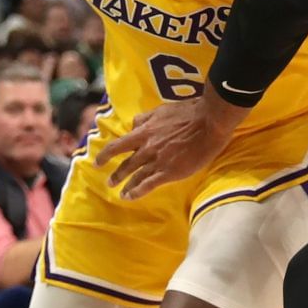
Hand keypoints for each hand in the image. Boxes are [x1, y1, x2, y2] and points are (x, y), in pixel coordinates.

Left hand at [98, 96, 242, 201]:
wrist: (209, 122)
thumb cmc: (189, 112)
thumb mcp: (162, 110)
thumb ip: (146, 118)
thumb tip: (134, 124)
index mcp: (144, 132)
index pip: (118, 145)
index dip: (105, 155)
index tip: (98, 162)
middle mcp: (147, 148)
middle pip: (126, 164)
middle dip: (116, 174)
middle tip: (110, 182)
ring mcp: (157, 161)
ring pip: (136, 176)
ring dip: (126, 185)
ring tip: (121, 193)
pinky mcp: (169, 172)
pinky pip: (149, 184)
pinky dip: (137, 192)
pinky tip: (131, 197)